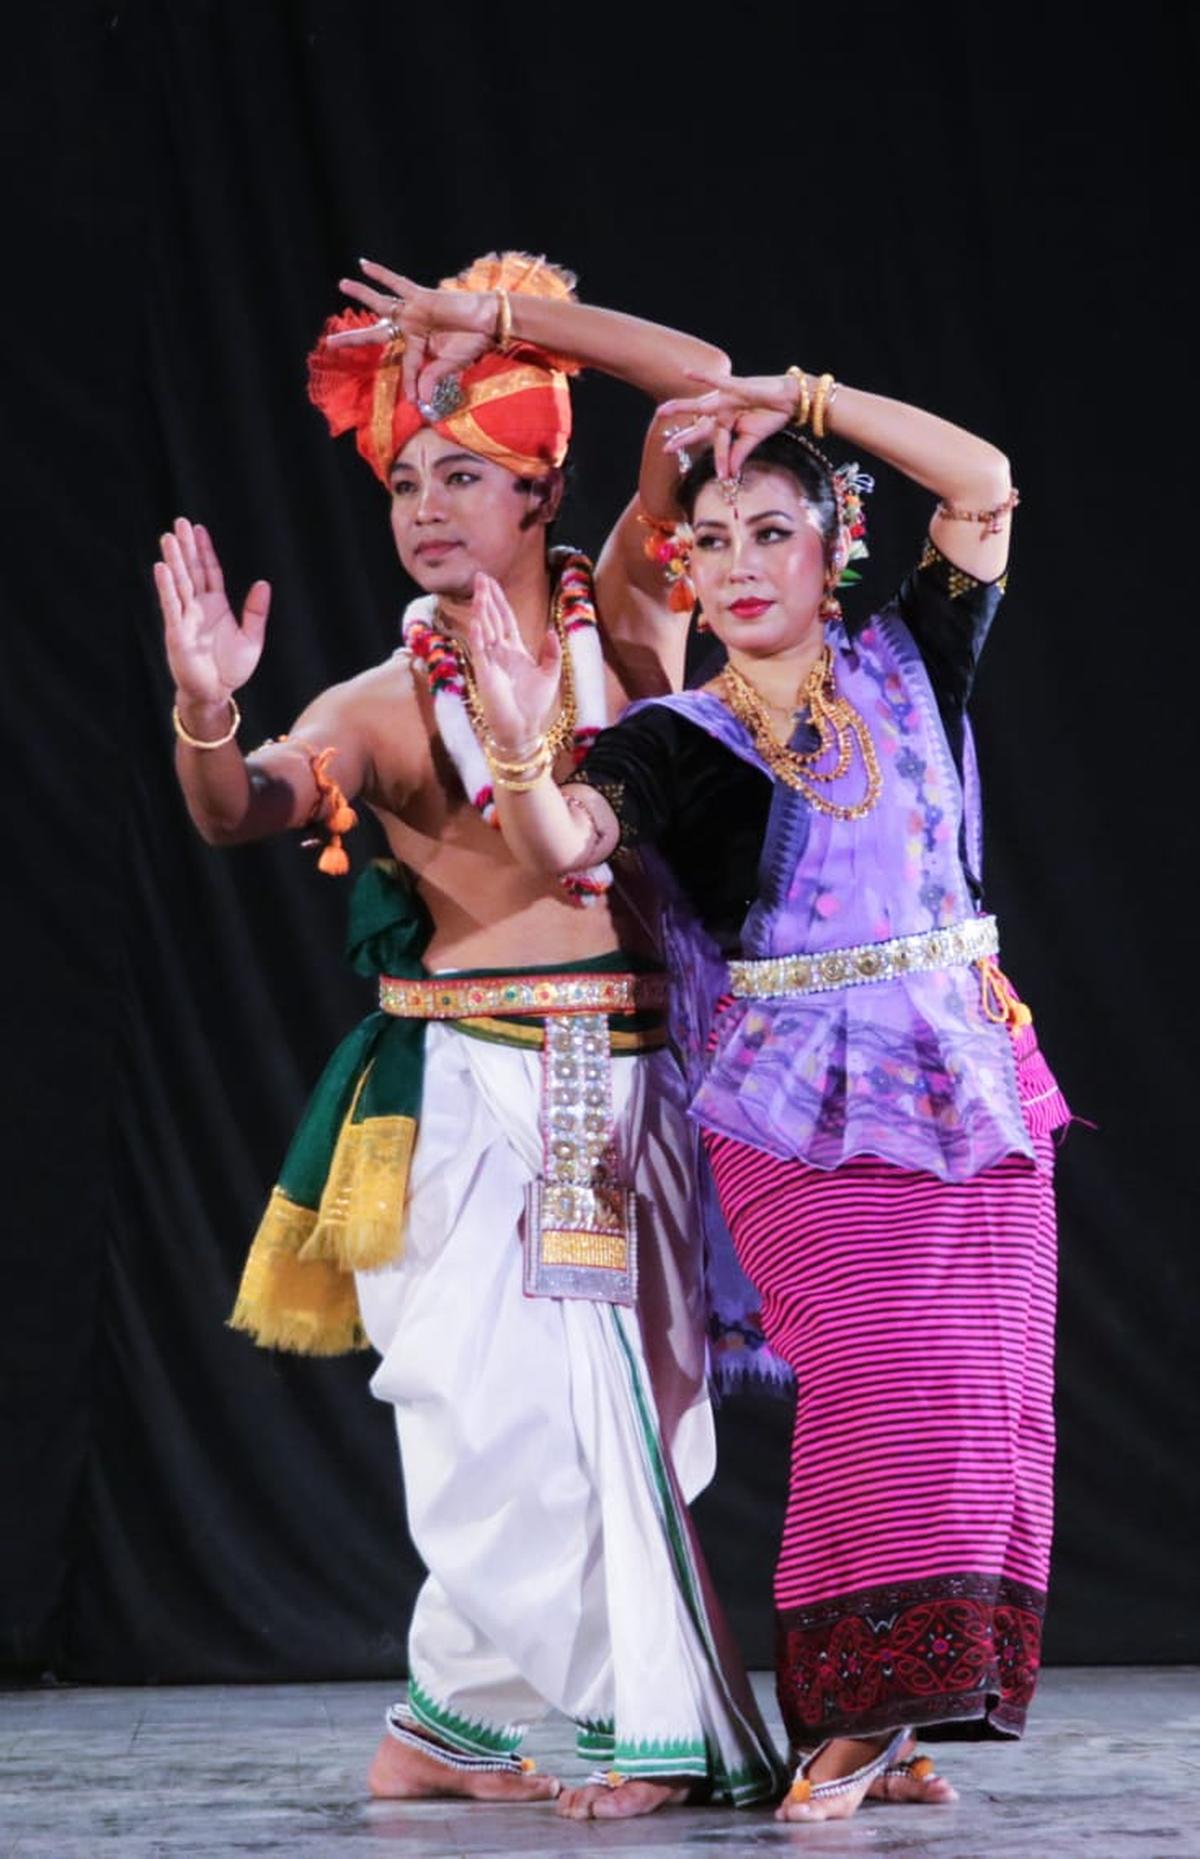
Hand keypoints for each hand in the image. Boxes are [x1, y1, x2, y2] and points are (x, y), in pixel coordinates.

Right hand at [154, 518, 269, 708]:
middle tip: (179, 523)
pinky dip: (166, 587)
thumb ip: (256, 611)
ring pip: (179, 583)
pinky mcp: (177, 632)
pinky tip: (161, 568)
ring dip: (173, 561)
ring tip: (168, 538)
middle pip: (191, 571)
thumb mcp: (252, 638)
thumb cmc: (231, 669)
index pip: (209, 571)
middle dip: (185, 547)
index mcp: (216, 606)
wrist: (216, 693)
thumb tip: (263, 583)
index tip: (198, 529)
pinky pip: (171, 606)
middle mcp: (198, 607)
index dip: (204, 550)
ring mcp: (186, 618)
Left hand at [332, 258, 492, 404]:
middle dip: (354, 338)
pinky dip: (382, 275)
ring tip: (342, 285)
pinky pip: (397, 284)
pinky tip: (363, 265)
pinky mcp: (421, 297)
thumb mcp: (450, 364)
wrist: (490, 322)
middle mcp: (412, 329)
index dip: (410, 385)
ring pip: (382, 304)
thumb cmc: (474, 344)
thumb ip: (432, 378)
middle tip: (331, 342)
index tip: (414, 401)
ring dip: (362, 294)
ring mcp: (414, 312)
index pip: (405, 368)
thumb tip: (421, 402)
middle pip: (376, 335)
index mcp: (419, 349)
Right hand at [467, 573, 560, 752]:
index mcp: (514, 650)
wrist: (524, 729)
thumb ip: (551, 652)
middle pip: (491, 618)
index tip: (491, 582)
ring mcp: (490, 662)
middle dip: (486, 597)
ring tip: (478, 591)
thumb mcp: (550, 674)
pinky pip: (480, 651)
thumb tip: (552, 630)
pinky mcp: (485, 674)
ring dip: (481, 610)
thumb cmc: (534, 706)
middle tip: (479, 576)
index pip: (504, 618)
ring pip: (484, 630)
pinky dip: (478, 636)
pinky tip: (476, 621)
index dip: (499, 600)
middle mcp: (499, 652)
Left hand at [658, 368, 801, 476]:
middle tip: (665, 448)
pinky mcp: (736, 386)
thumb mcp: (752, 439)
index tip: (722, 477)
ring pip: (700, 405)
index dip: (717, 459)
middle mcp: (722, 411)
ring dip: (681, 407)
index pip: (714, 443)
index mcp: (725, 424)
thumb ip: (738, 454)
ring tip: (661, 411)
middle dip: (683, 437)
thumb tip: (729, 474)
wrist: (789, 400)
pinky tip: (686, 372)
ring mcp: (727, 398)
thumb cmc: (771, 416)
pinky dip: (703, 377)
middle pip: (699, 426)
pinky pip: (717, 381)